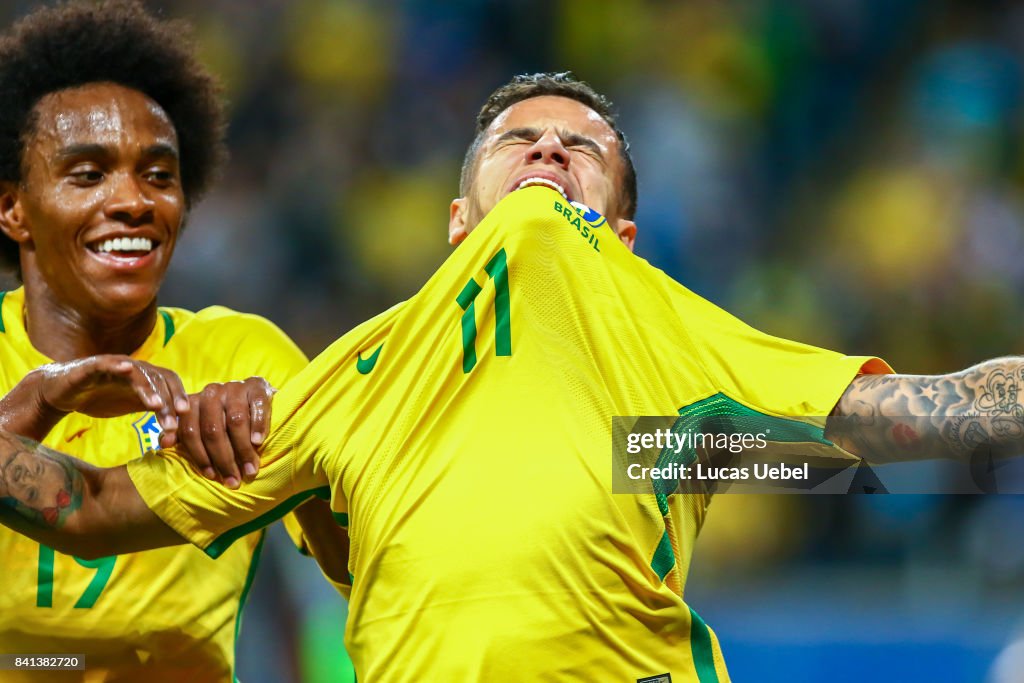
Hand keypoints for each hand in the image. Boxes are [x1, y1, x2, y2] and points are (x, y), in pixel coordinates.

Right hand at [29, 355, 188, 436]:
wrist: (64, 393)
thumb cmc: (101, 398)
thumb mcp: (132, 406)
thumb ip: (154, 412)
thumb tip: (179, 431)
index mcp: (147, 377)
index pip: (170, 383)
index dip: (180, 397)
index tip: (186, 417)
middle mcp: (135, 368)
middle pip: (159, 379)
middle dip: (168, 400)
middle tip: (173, 421)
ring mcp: (115, 364)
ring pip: (138, 373)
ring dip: (149, 389)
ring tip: (156, 405)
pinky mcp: (94, 365)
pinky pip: (108, 362)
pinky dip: (118, 364)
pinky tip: (126, 368)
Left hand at [174, 377, 273, 489]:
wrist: (252, 393)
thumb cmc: (224, 416)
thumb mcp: (201, 423)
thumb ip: (183, 433)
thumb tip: (164, 444)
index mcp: (194, 402)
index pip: (191, 432)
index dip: (199, 457)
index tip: (211, 476)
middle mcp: (212, 392)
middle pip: (213, 430)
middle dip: (224, 460)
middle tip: (233, 480)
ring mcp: (235, 388)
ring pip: (236, 422)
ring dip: (243, 450)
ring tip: (250, 470)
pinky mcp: (258, 387)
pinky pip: (258, 408)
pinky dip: (258, 426)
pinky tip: (258, 442)